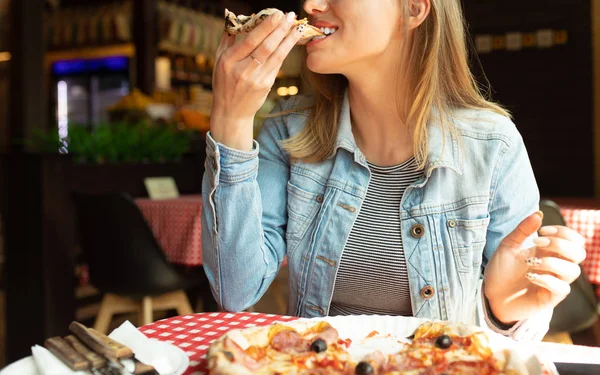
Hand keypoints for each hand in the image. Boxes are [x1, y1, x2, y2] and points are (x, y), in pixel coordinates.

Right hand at [210, 10, 302, 149]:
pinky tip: (291, 41)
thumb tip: (232, 15)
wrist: (231, 111)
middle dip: (280, 30)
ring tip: (298, 28)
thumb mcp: (219, 60)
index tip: (277, 14)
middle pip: (266, 47)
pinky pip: (277, 65)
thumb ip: (227, 38)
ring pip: (276, 56)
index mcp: (229, 61)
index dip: (266, 27)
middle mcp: (243, 70)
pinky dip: (285, 52)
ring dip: (289, 40)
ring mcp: (256, 79)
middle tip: (290, 16)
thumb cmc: (224, 82)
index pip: (251, 41)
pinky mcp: (266, 85)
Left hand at [484, 211, 586, 324]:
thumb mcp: (508, 246)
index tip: (541, 231)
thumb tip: (539, 213)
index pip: (574, 239)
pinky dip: (547, 279)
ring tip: (530, 263)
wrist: (492, 295)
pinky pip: (562, 288)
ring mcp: (555, 282)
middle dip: (560, 244)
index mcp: (549, 251)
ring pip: (573, 270)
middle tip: (537, 244)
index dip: (563, 232)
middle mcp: (556, 266)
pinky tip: (530, 277)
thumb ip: (522, 230)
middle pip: (579, 253)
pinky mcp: (551, 297)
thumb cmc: (501, 271)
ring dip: (551, 262)